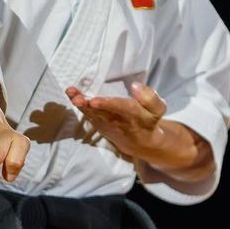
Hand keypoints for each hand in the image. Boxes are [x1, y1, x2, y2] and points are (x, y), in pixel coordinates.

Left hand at [65, 80, 213, 177]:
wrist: (141, 143)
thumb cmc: (149, 120)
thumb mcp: (158, 109)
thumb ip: (150, 97)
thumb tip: (136, 85)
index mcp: (134, 115)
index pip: (121, 109)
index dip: (108, 104)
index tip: (95, 100)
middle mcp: (117, 121)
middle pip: (101, 112)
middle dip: (89, 105)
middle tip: (77, 98)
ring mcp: (106, 124)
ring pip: (92, 113)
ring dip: (80, 104)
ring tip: (71, 92)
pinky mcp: (99, 125)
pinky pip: (88, 114)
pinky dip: (79, 105)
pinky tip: (72, 94)